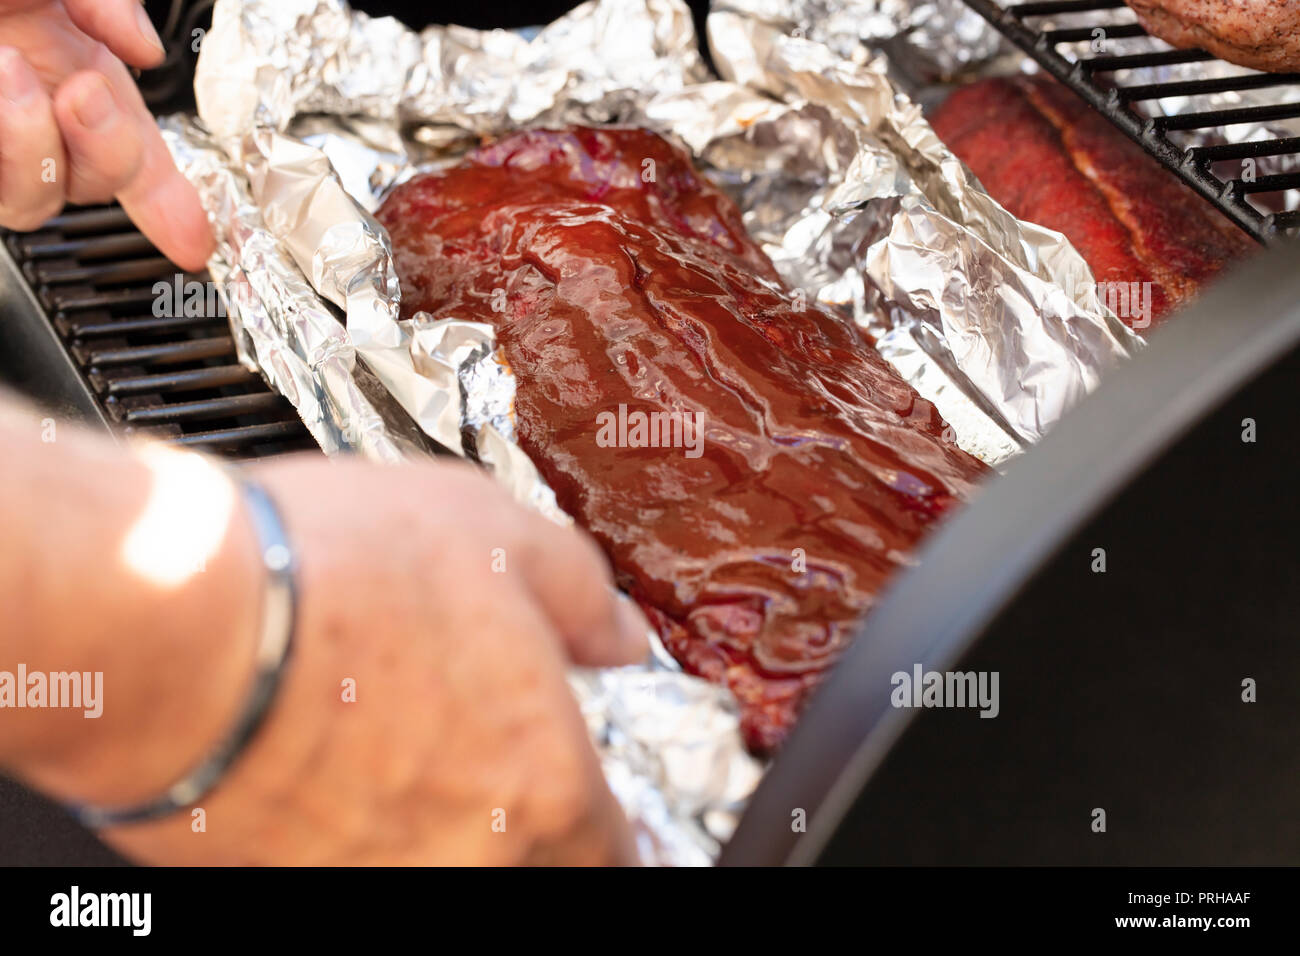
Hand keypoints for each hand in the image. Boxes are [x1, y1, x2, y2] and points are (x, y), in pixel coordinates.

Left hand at [0, 0, 212, 268]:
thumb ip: (101, 0)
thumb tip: (139, 49)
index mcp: (62, 63)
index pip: (130, 146)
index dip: (169, 199)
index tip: (194, 241)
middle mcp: (22, 107)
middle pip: (92, 184)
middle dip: (109, 153)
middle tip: (86, 98)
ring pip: (33, 202)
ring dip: (33, 147)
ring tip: (6, 72)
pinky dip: (1, 147)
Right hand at [17, 452, 648, 864]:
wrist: (173, 623)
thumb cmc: (335, 572)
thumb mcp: (500, 534)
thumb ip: (584, 597)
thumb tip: (622, 634)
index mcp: (544, 784)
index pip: (616, 848)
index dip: (601, 816)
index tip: (581, 793)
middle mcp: (470, 857)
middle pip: (530, 865)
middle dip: (514, 818)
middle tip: (472, 753)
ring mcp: (375, 880)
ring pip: (436, 867)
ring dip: (430, 825)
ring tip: (389, 749)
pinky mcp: (284, 883)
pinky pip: (348, 862)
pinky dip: (349, 830)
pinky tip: (323, 765)